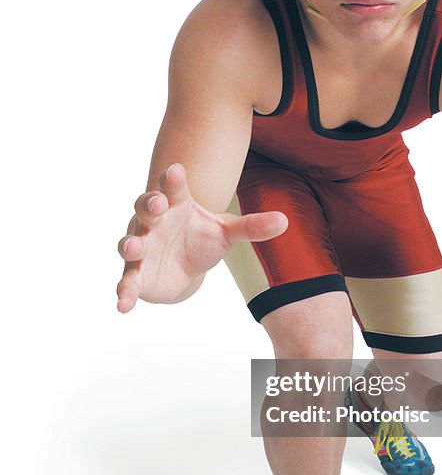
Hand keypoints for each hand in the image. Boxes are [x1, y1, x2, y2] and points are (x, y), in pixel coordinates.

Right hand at [116, 162, 287, 312]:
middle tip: (158, 203)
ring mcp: (142, 248)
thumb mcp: (227, 232)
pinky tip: (123, 305)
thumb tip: (284, 221)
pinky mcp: (136, 274)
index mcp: (176, 204)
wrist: (183, 268)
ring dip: (130, 244)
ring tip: (134, 247)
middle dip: (150, 204)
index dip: (173, 179)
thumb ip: (252, 226)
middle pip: (146, 208)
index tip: (176, 170)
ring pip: (130, 242)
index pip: (174, 188)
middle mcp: (153, 222)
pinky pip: (127, 281)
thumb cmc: (202, 239)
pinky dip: (123, 292)